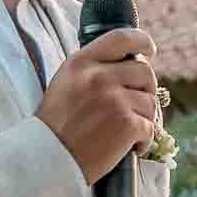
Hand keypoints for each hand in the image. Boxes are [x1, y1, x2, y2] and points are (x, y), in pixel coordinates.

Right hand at [35, 26, 159, 183]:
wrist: (46, 158)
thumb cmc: (56, 125)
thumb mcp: (66, 83)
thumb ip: (93, 69)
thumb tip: (130, 63)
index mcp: (82, 63)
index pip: (121, 38)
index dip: (142, 41)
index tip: (149, 50)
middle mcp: (98, 77)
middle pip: (145, 72)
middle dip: (146, 89)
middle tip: (136, 107)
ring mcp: (114, 100)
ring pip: (150, 102)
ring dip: (144, 119)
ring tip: (125, 132)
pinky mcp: (126, 124)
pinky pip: (151, 128)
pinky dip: (145, 140)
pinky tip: (130, 147)